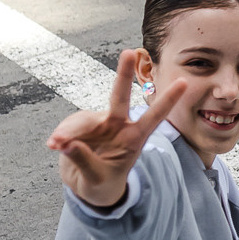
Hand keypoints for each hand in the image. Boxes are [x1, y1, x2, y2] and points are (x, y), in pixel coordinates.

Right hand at [47, 51, 188, 206]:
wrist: (88, 186)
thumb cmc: (102, 182)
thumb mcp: (97, 178)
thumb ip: (84, 161)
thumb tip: (66, 144)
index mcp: (134, 138)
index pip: (154, 117)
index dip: (167, 100)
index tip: (184, 83)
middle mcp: (118, 125)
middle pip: (121, 97)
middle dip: (124, 74)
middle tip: (128, 53)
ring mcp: (99, 123)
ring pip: (82, 120)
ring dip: (68, 131)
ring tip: (56, 145)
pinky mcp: (80, 125)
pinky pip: (68, 127)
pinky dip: (60, 135)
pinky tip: (54, 144)